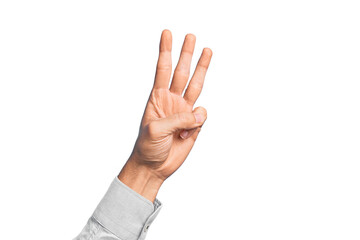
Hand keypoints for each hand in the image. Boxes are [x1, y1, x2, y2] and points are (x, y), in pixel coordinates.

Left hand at [118, 29, 212, 201]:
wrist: (153, 167)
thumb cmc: (147, 148)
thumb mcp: (156, 130)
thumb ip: (178, 119)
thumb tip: (199, 114)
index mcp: (157, 98)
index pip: (163, 70)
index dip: (165, 51)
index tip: (167, 34)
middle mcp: (172, 101)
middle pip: (182, 72)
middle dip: (186, 54)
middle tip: (190, 37)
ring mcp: (184, 112)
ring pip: (196, 86)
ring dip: (201, 68)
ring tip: (207, 51)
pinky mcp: (194, 125)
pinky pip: (202, 116)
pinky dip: (200, 120)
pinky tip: (190, 130)